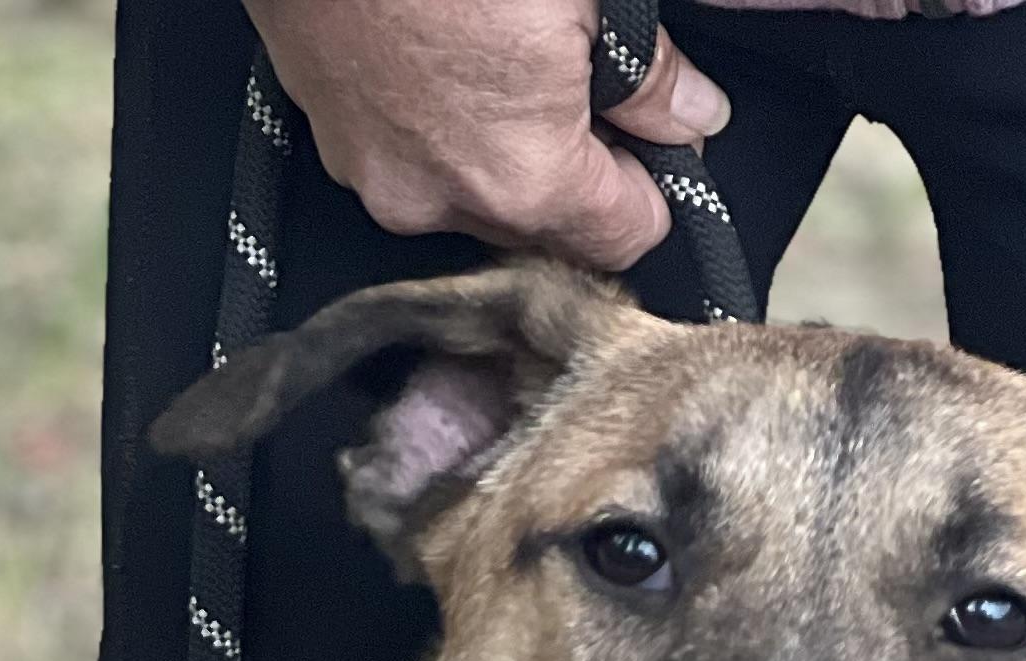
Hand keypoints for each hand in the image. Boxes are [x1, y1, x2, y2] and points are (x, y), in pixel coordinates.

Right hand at [243, 0, 729, 275]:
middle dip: (573, 171)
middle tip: (576, 83)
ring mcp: (379, 178)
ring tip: (496, 59)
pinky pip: (411, 160)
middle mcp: (445, 202)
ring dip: (499, 148)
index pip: (628, 237)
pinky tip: (438, 59)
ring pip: (474, 196)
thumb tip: (692, 115)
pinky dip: (434, 126)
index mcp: (525, 180)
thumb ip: (650, 78)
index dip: (652, 187)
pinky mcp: (333, 142)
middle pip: (548, 228)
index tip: (652, 143)